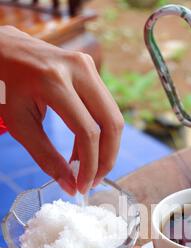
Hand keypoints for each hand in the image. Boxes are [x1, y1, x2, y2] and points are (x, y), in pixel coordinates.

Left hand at [0, 26, 123, 193]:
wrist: (2, 50)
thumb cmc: (5, 85)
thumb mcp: (20, 124)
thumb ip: (46, 157)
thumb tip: (70, 186)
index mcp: (54, 81)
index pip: (87, 132)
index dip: (90, 165)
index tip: (82, 187)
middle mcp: (78, 69)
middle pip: (111, 124)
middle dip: (106, 159)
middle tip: (93, 182)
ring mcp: (87, 65)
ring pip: (113, 117)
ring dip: (105, 149)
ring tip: (87, 169)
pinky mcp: (90, 68)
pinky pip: (105, 107)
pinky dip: (99, 133)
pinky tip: (84, 150)